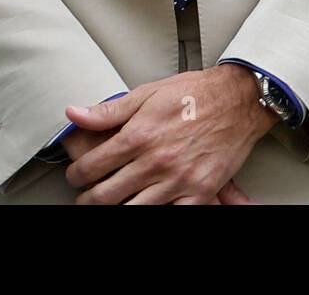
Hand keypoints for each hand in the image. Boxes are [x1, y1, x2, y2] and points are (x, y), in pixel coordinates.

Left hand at [63, 65, 274, 203]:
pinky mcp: (200, 193)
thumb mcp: (145, 94)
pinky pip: (172, 215)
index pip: (94, 165)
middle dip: (89, 198)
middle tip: (84, 197)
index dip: (77, 175)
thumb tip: (73, 114)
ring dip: (116, 209)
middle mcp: (156, 161)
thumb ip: (108, 111)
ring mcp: (178, 181)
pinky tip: (143, 206)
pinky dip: (154, 214)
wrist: (235, 101)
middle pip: (109, 194)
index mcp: (139, 135)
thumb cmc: (191, 95)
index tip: (73, 176)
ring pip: (135, 210)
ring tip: (108, 205)